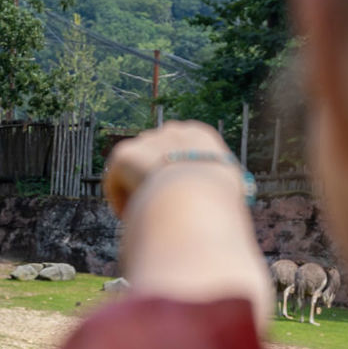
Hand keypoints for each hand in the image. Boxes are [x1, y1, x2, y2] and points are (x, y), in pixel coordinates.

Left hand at [102, 121, 240, 214]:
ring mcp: (148, 140)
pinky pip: (116, 181)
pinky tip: (131, 217)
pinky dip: (120, 200)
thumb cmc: (219, 205)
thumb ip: (219, 189)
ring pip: (135, 168)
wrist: (197, 201)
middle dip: (153, 177)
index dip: (177, 176)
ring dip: (136, 190)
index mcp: (201, 136)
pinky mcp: (125, 154)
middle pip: (156, 155)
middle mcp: (173, 131)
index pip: (183, 150)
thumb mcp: (231, 193)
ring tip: (143, 216)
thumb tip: (226, 203)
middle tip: (155, 206)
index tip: (177, 198)